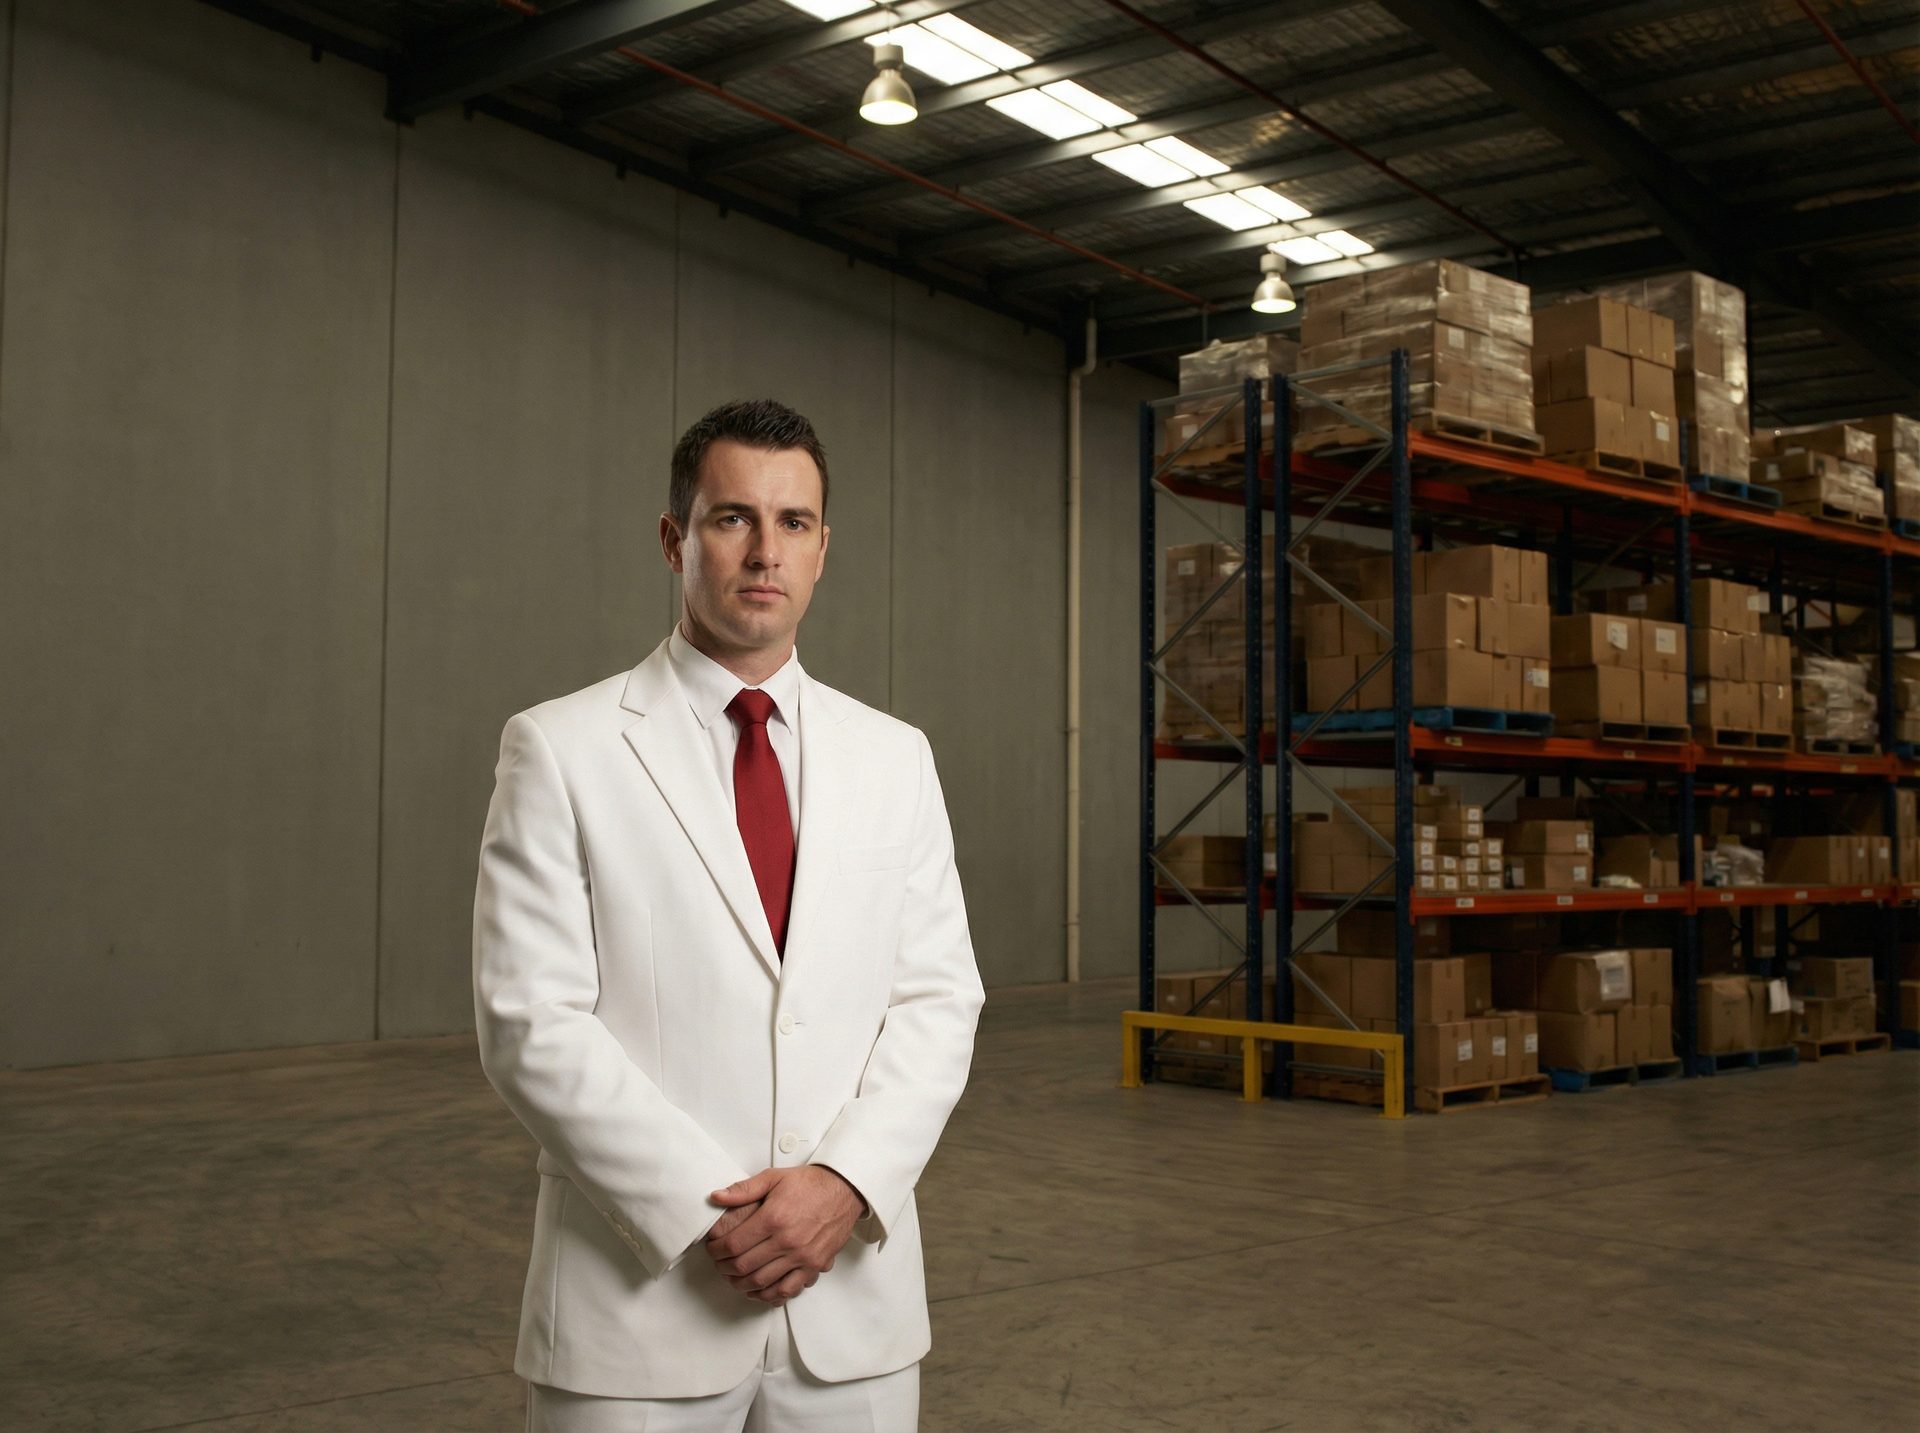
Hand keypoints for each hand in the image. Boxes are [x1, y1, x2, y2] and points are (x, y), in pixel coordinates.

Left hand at [704, 1166, 863, 1305]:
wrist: (844, 1190)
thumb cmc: (810, 1184)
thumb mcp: (774, 1177)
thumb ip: (743, 1189)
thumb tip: (716, 1197)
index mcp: (774, 1218)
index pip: (734, 1244)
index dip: (716, 1251)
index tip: (712, 1249)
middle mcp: (787, 1241)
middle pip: (744, 1266)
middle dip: (724, 1268)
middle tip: (719, 1263)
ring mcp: (802, 1256)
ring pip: (762, 1282)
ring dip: (741, 1284)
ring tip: (734, 1277)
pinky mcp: (814, 1266)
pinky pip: (787, 1290)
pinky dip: (769, 1295)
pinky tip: (759, 1291)